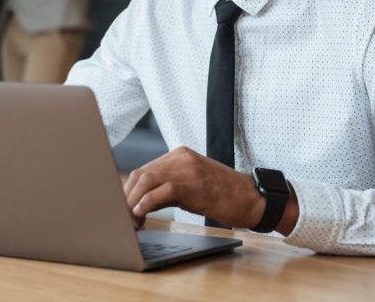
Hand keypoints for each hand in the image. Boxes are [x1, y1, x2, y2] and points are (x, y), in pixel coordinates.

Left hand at [124, 146, 265, 229]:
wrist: (252, 198)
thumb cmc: (223, 195)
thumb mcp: (193, 185)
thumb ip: (169, 186)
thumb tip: (141, 202)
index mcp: (179, 155)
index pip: (144, 169)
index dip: (129, 190)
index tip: (123, 208)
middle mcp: (181, 157)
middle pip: (141, 173)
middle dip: (127, 196)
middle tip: (122, 217)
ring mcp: (188, 168)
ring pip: (147, 179)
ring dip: (133, 201)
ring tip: (130, 220)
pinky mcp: (194, 184)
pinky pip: (163, 190)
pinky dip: (147, 202)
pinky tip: (140, 214)